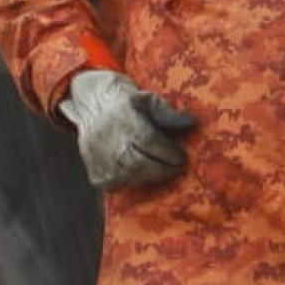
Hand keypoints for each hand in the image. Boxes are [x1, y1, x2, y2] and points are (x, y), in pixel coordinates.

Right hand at [58, 69, 197, 189]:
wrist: (92, 104)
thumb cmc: (125, 101)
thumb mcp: (147, 98)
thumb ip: (168, 112)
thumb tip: (192, 123)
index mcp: (123, 121)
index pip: (151, 143)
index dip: (170, 153)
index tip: (182, 156)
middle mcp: (109, 142)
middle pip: (142, 165)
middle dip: (164, 169)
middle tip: (176, 166)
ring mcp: (100, 161)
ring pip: (132, 178)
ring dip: (150, 176)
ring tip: (160, 168)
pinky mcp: (96, 176)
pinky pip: (119, 185)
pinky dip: (132, 181)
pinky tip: (139, 171)